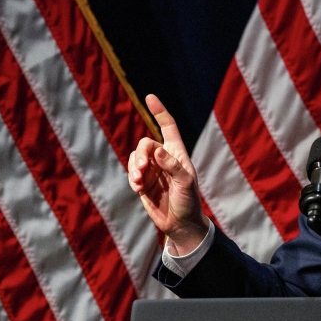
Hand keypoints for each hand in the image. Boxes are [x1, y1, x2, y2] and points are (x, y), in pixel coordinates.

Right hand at [127, 94, 208, 254]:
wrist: (180, 224)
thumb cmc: (189, 201)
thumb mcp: (185, 183)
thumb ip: (172, 166)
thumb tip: (157, 150)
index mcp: (177, 153)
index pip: (168, 127)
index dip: (159, 112)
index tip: (150, 97)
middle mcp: (164, 158)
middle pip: (145, 144)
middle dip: (141, 155)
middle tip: (143, 171)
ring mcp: (152, 170)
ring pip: (135, 158)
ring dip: (134, 168)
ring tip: (140, 182)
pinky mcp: (143, 182)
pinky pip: (132, 172)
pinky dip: (132, 178)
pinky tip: (139, 188)